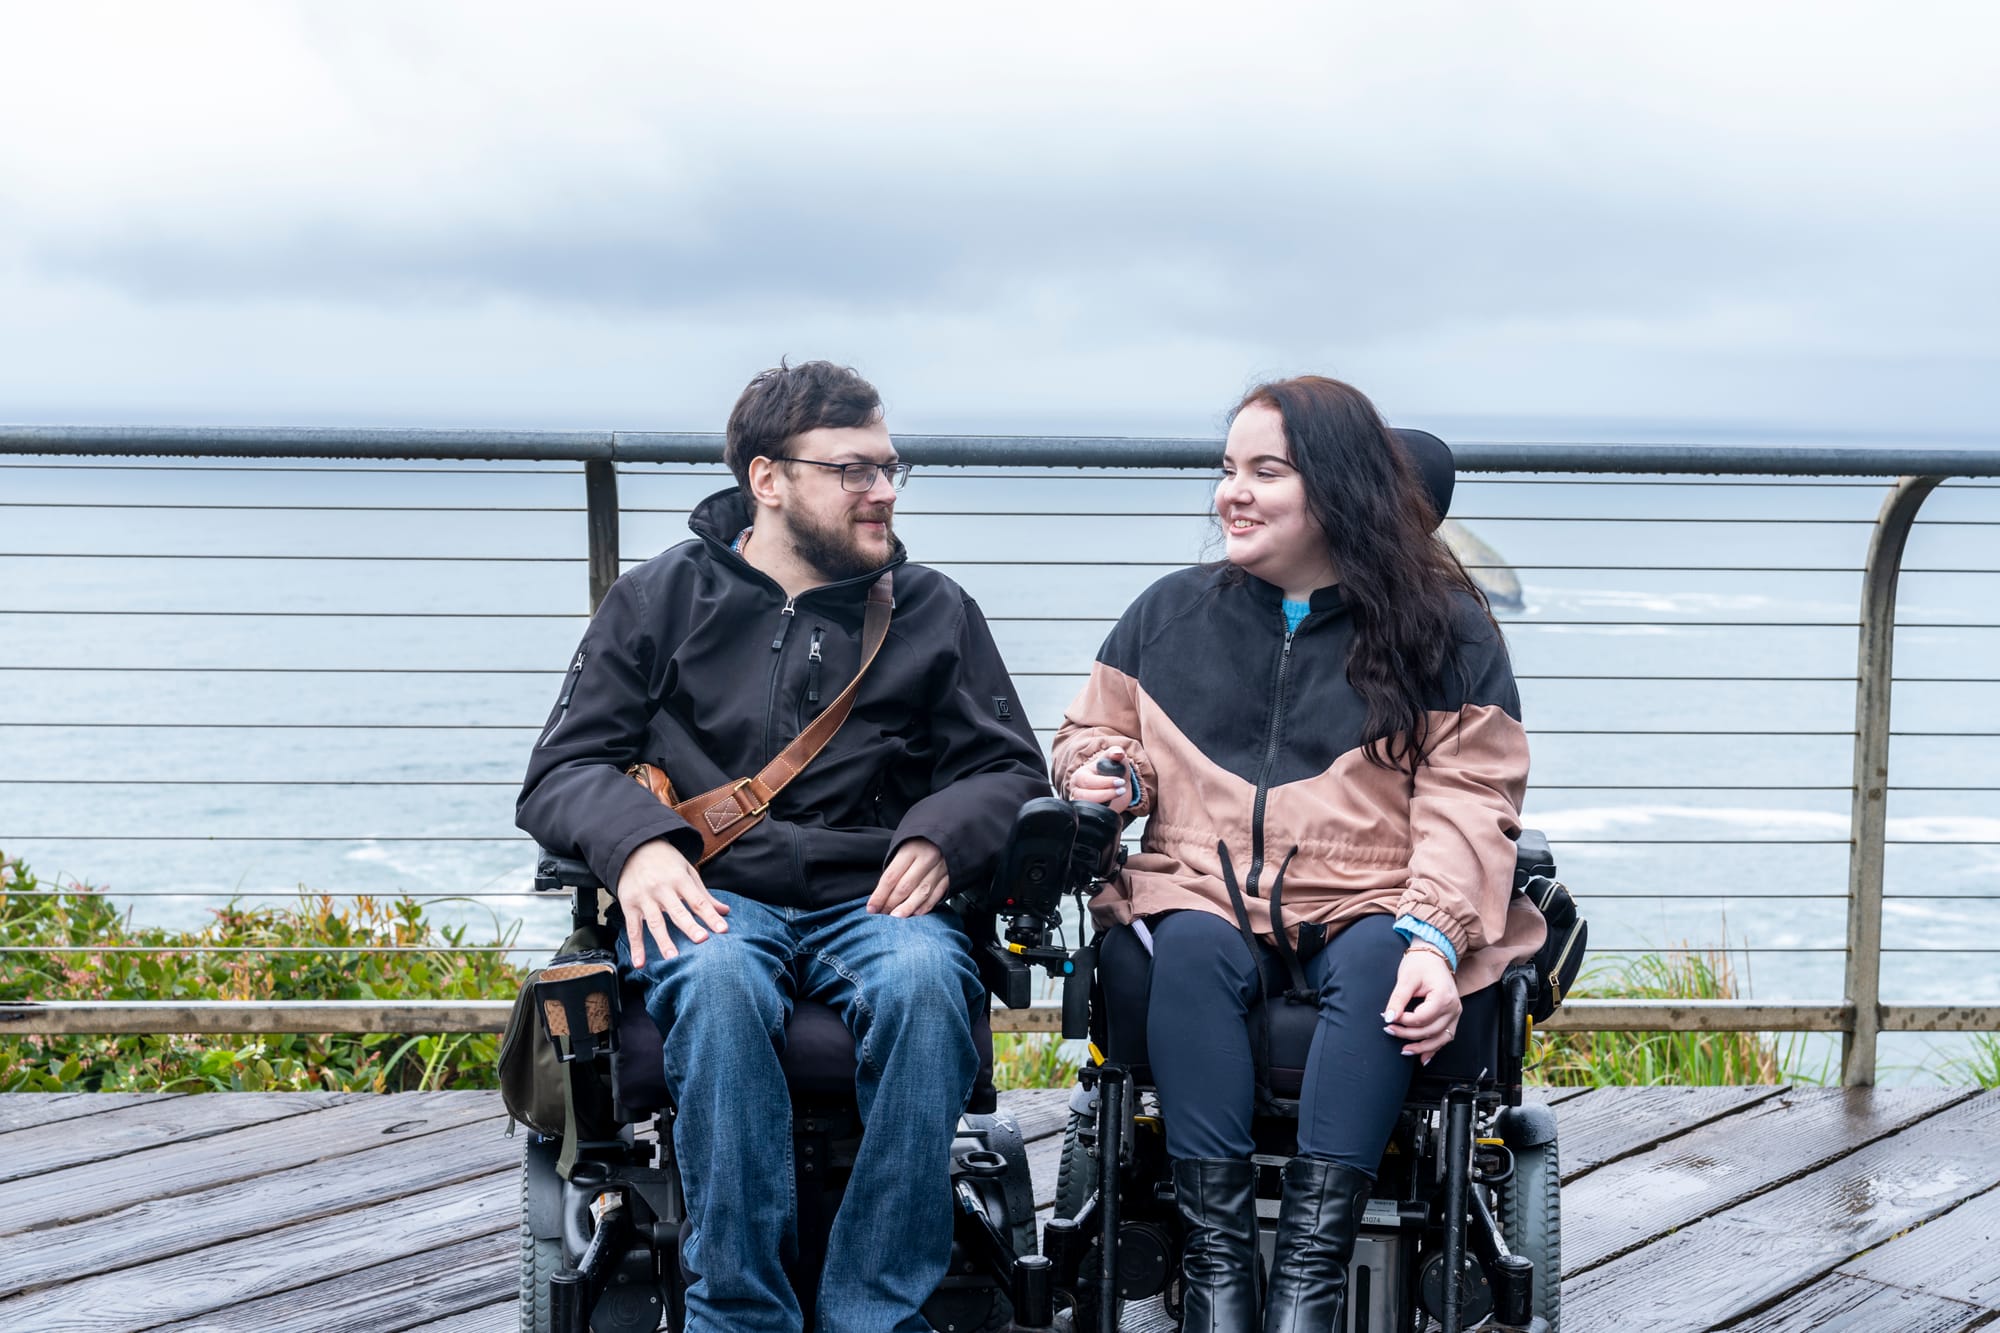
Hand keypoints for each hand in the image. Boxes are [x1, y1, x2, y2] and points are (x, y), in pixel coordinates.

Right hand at [615, 838, 729, 962]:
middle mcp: (661, 888)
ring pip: (655, 922)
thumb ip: (704, 894)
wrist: (633, 848)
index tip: (723, 930)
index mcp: (679, 879)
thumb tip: (726, 911)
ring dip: (663, 941)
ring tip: (673, 958)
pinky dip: (636, 947)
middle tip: (701, 940)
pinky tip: (640, 962)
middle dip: (689, 926)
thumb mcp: (687, 871)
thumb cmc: (666, 861)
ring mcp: (644, 898)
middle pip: (677, 911)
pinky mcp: (629, 905)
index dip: (710, 915)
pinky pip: (633, 928)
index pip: (698, 900)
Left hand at [867, 838, 951, 916]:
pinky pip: (937, 895)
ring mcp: (941, 868)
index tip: (871, 908)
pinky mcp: (951, 876)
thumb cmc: (923, 839)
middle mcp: (927, 858)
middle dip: (891, 904)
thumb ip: (896, 866)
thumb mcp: (905, 844)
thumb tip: (882, 892)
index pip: (891, 877)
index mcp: (912, 848)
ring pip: (921, 894)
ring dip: (907, 908)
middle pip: (905, 887)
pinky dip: (926, 906)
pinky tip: (916, 913)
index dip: (879, 895)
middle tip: (881, 915)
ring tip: (896, 918)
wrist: (953, 830)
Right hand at [1067, 746, 1133, 812]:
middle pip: (1085, 796)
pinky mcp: (1084, 812)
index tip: (1120, 781)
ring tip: (1118, 795)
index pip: (1088, 781)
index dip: (1105, 782)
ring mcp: (1080, 802)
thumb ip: (1116, 753)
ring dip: (1105, 801)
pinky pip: (1088, 816)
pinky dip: (1100, 812)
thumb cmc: (1112, 773)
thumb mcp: (1114, 761)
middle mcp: (1077, 789)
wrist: (1115, 789)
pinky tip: (1110, 805)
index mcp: (1080, 775)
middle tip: (1121, 789)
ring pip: (1086, 806)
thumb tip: (1118, 753)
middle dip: (1106, 793)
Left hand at [1382, 946, 1461, 1063]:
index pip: (1422, 1018)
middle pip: (1430, 1030)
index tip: (1389, 1018)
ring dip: (1422, 1047)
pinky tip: (1423, 1058)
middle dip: (1408, 1034)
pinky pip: (1445, 1037)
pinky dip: (1434, 1048)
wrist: (1434, 955)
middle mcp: (1453, 1008)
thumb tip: (1388, 1017)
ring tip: (1404, 1050)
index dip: (1404, 1021)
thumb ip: (1398, 999)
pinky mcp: (1452, 1017)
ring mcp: (1455, 1013)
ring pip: (1440, 1039)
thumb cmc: (1421, 963)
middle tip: (1389, 1030)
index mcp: (1443, 997)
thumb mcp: (1406, 978)